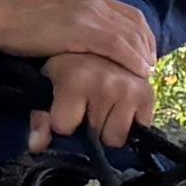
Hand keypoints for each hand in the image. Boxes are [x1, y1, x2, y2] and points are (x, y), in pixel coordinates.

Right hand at [0, 0, 156, 77]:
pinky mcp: (80, 30)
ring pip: (130, 35)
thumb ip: (75, 22)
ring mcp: (88, 14)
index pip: (128, 13)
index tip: (145, 53)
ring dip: (143, 56)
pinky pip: (116, 46)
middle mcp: (93, 0)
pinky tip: (138, 73)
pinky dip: (131, 60)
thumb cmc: (18, 21)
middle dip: (147, 46)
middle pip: (135, 23)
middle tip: (150, 68)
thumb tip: (86, 42)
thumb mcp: (55, 15)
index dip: (142, 34)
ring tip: (146, 74)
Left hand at [33, 42, 156, 154]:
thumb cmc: (68, 63)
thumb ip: (39, 117)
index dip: (62, 120)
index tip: (64, 106)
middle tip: (87, 104)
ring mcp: (130, 89)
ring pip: (116, 138)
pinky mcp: (149, 94)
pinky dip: (131, 122)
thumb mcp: (46, 83)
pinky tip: (122, 104)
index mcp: (77, 79)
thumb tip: (37, 147)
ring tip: (104, 105)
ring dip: (109, 126)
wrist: (102, 39)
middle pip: (94, 136)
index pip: (63, 127)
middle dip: (89, 125)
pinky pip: (139, 128)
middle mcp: (106, 84)